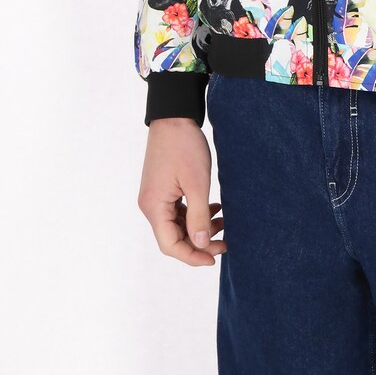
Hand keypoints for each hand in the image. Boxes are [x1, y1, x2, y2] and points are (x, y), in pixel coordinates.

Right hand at [137, 116, 226, 266]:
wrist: (174, 116)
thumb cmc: (184, 146)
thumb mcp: (197, 183)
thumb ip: (198, 217)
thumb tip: (201, 245)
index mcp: (154, 207)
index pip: (170, 245)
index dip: (192, 256)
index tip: (214, 258)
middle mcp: (150, 205)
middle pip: (173, 237)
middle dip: (199, 242)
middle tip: (225, 241)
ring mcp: (155, 196)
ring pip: (177, 224)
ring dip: (199, 228)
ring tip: (223, 222)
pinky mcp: (162, 188)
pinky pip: (177, 210)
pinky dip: (195, 214)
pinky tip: (213, 208)